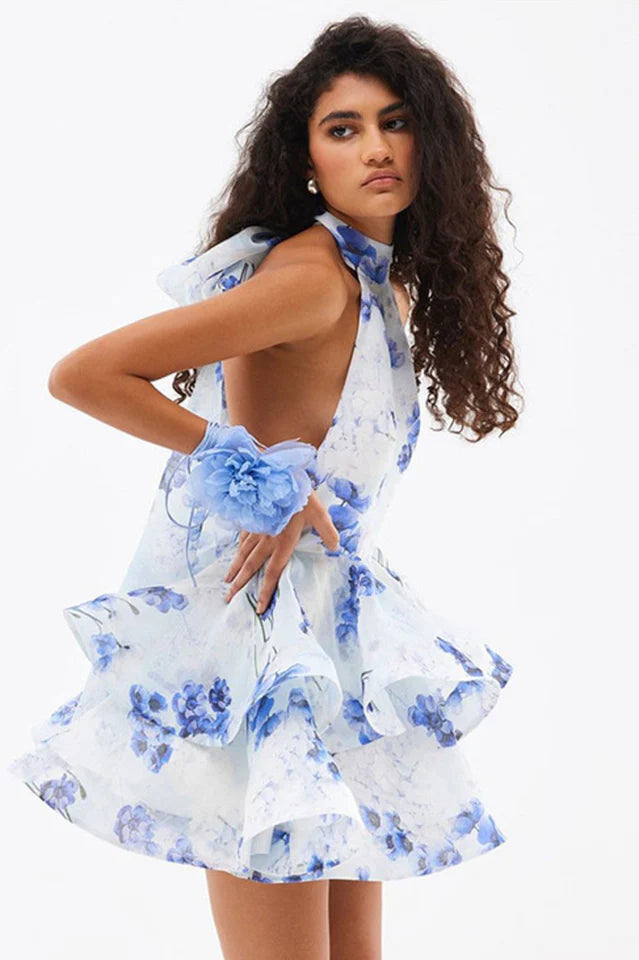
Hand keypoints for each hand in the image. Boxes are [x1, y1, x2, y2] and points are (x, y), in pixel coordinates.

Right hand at [223, 490, 339, 613]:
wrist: (276, 471)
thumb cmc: (300, 493)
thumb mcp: (319, 512)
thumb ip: (327, 532)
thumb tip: (336, 547)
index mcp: (282, 542)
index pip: (273, 573)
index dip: (265, 592)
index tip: (259, 608)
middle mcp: (266, 538)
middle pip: (251, 566)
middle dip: (240, 585)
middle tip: (228, 599)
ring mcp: (256, 527)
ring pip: (242, 552)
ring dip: (234, 568)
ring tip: (226, 581)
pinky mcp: (251, 516)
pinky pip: (242, 535)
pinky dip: (238, 545)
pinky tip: (235, 550)